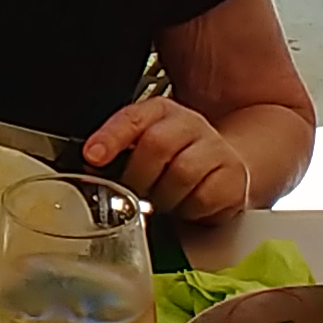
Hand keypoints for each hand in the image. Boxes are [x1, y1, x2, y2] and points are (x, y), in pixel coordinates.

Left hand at [83, 97, 251, 222]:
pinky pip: (203, 198)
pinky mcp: (233, 178)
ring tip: (158, 202)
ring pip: (182, 173)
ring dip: (162, 197)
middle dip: (136, 177)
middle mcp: (190, 124)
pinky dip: (187, 210)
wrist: (228, 164)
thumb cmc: (177, 157)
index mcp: (162, 112)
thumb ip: (118, 151)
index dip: (111, 137)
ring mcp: (215, 149)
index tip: (93, 157)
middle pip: (157, 145)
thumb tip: (89, 169)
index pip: (133, 117)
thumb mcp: (145, 144)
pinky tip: (183, 207)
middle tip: (128, 195)